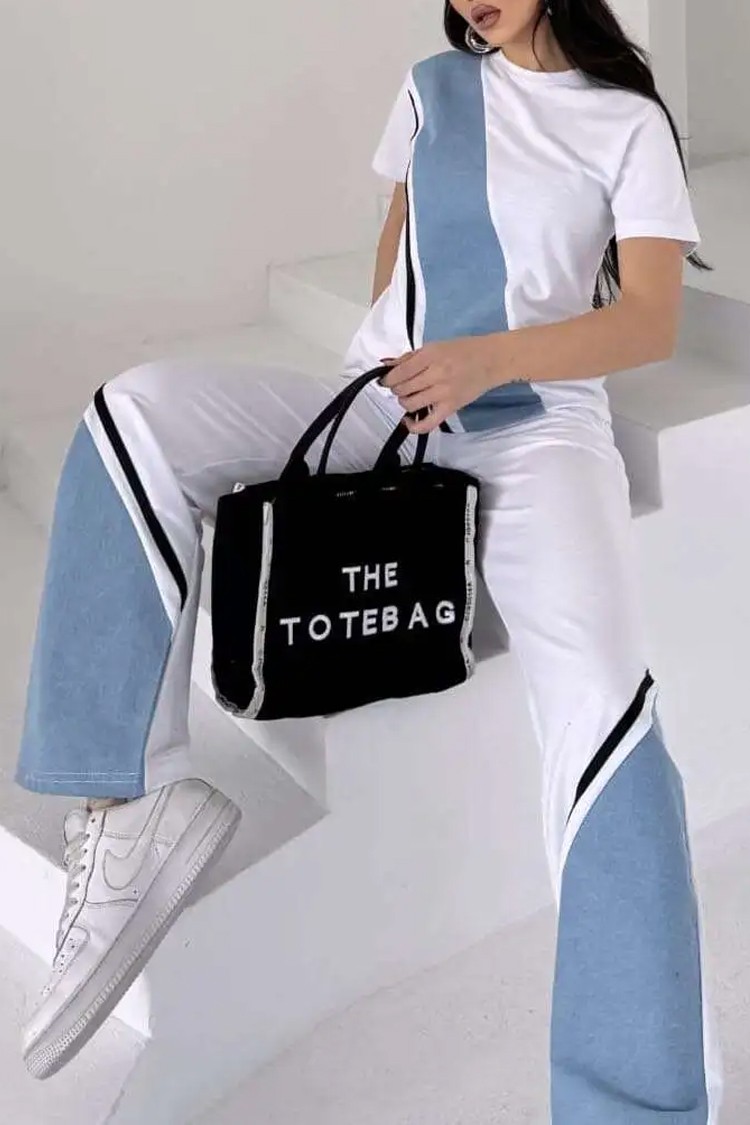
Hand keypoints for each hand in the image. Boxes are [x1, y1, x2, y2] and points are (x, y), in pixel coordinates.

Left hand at [380, 335, 510, 433]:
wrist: (492, 360)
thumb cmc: (463, 350)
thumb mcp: (434, 347)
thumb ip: (409, 357)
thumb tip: (385, 365)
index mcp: (430, 356)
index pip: (400, 373)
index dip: (388, 379)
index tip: (387, 380)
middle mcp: (436, 375)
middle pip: (402, 389)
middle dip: (397, 389)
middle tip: (402, 386)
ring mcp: (443, 393)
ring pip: (410, 405)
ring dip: (405, 402)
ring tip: (411, 396)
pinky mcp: (450, 408)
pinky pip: (427, 424)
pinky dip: (414, 426)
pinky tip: (409, 421)